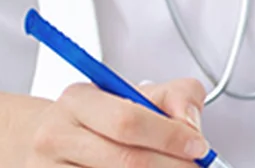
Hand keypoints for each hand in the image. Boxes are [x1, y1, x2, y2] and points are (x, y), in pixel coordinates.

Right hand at [24, 78, 210, 166]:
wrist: (55, 141)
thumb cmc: (105, 118)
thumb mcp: (141, 94)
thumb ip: (178, 97)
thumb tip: (190, 123)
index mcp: (79, 100)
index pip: (129, 121)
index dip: (170, 137)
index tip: (199, 147)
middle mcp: (57, 135)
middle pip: (125, 160)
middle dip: (171, 166)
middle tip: (196, 167)